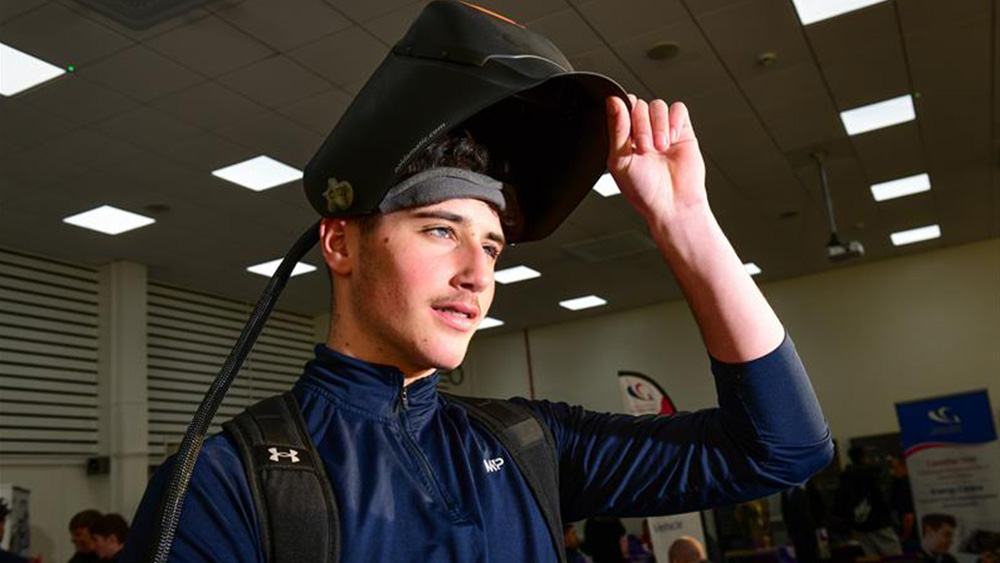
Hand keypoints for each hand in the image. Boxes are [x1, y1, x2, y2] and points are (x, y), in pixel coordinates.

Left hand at [605, 95, 707, 225]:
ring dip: (659, 126)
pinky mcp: (682, 131)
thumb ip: (616, 129)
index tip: (629, 132)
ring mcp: (662, 130)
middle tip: (646, 148)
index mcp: (623, 138)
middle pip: (640, 105)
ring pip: (658, 106)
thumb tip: (612, 101)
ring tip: (660, 148)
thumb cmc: (644, 190)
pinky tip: (673, 138)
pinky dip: (675, 120)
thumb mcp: (620, 161)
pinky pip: (678, 109)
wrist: (673, 204)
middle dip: (642, 126)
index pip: (621, 108)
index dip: (625, 114)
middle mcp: (642, 131)